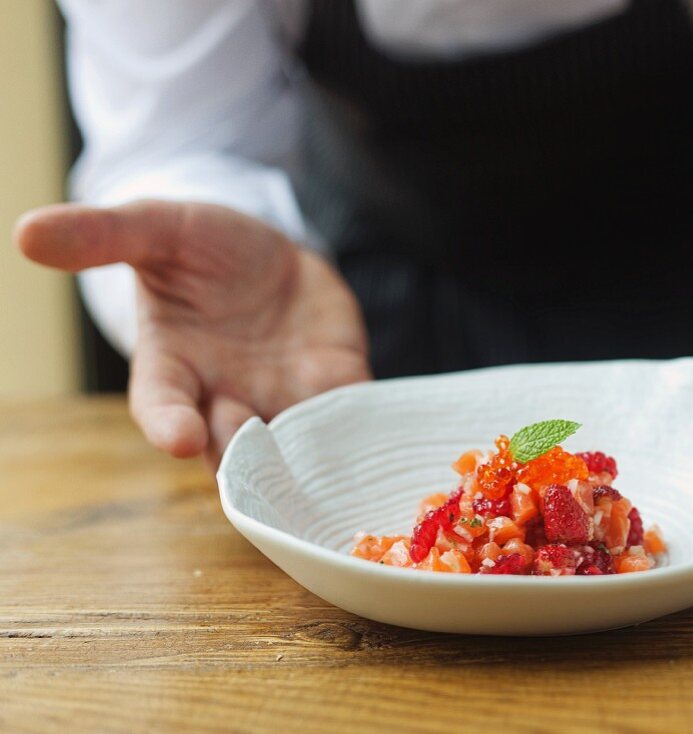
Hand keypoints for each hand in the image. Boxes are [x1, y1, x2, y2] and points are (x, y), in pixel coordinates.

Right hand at [15, 200, 369, 466]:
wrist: (274, 255)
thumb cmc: (204, 247)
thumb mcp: (158, 228)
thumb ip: (105, 235)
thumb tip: (27, 231)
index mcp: (173, 366)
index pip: (161, 406)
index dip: (168, 424)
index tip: (179, 439)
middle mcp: (226, 397)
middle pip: (229, 444)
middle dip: (241, 448)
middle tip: (254, 439)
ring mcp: (282, 400)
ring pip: (291, 450)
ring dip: (301, 457)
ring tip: (315, 458)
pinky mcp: (334, 393)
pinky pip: (347, 425)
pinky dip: (356, 436)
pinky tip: (368, 440)